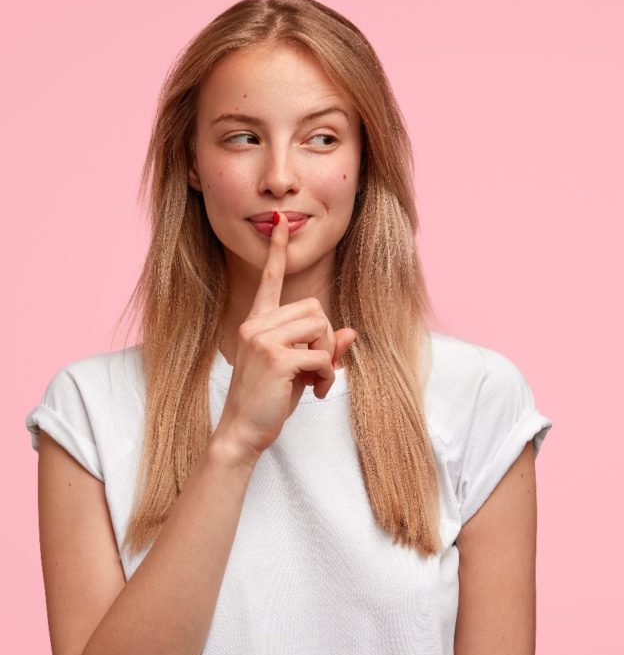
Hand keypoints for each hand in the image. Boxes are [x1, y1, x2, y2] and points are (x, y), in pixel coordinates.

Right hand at [213, 211, 357, 462]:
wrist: (241, 433)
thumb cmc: (268, 401)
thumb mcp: (299, 370)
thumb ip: (322, 348)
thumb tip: (351, 332)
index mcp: (257, 323)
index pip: (270, 280)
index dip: (278, 252)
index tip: (281, 222)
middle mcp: (256, 325)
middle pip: (315, 308)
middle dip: (325, 337)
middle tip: (317, 367)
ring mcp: (263, 339)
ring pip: (321, 328)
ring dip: (328, 357)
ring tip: (315, 380)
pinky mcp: (276, 358)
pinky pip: (322, 355)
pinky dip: (328, 376)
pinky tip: (316, 393)